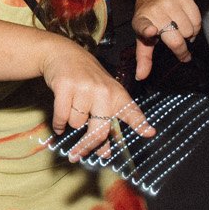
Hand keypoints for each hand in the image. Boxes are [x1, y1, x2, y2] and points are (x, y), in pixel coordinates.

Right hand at [38, 40, 153, 157]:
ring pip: (76, 124)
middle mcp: (104, 91)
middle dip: (87, 146)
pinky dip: (58, 124)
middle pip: (99, 131)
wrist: (64, 54)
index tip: (149, 133)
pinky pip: (62, 117)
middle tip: (77, 155)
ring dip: (71, 123)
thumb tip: (105, 154)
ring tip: (71, 109)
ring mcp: (84, 88)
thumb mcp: (102, 97)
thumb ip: (106, 124)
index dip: (140, 124)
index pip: (131, 112)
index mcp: (117, 95)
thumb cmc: (86, 81)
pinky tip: (59, 125)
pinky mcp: (65, 86)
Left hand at [131, 0, 202, 79]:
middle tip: (183, 54)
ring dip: (189, 36)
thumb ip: (143, 56)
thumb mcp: (142, 34)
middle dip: (181, 49)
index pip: (143, 26)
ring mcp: (169, 3)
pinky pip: (198, 22)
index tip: (152, 31)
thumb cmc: (150, 16)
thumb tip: (140, 77)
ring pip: (189, 32)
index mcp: (141, 20)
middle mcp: (154, 10)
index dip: (147, 30)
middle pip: (175, 39)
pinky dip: (196, 28)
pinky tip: (188, 23)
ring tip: (180, 31)